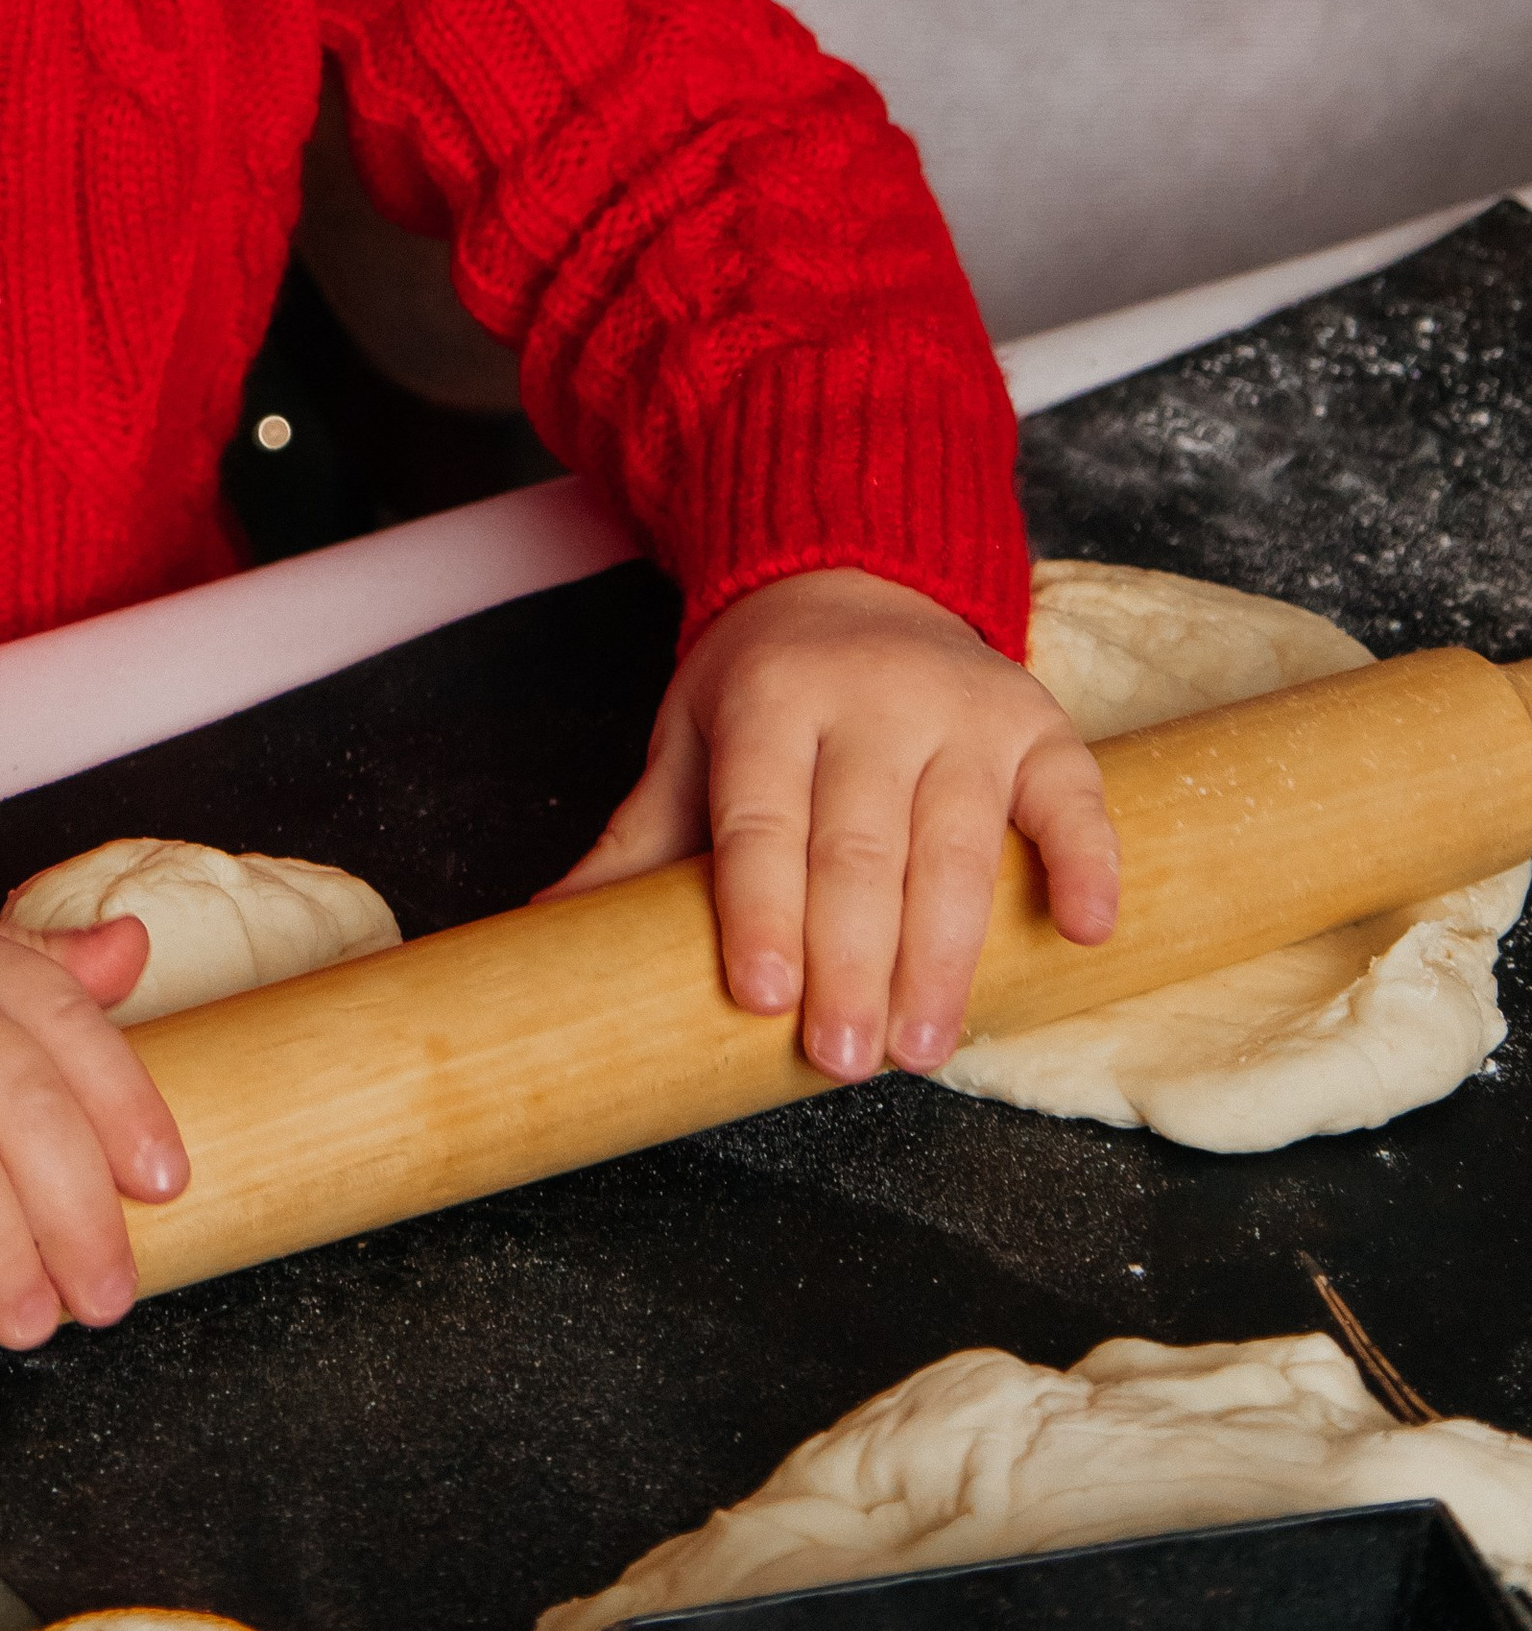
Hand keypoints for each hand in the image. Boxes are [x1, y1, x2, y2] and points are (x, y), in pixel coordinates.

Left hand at [542, 569, 1113, 1084]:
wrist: (858, 572)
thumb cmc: (764, 688)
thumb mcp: (689, 740)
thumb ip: (636, 839)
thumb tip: (545, 925)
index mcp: (771, 699)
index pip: (762, 818)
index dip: (761, 910)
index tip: (764, 999)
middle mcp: (872, 697)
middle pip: (860, 846)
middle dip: (853, 960)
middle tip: (843, 1058)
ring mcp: (962, 707)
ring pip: (958, 842)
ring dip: (946, 953)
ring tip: (923, 1046)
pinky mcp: (1036, 723)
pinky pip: (1071, 794)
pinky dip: (1085, 861)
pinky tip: (1082, 933)